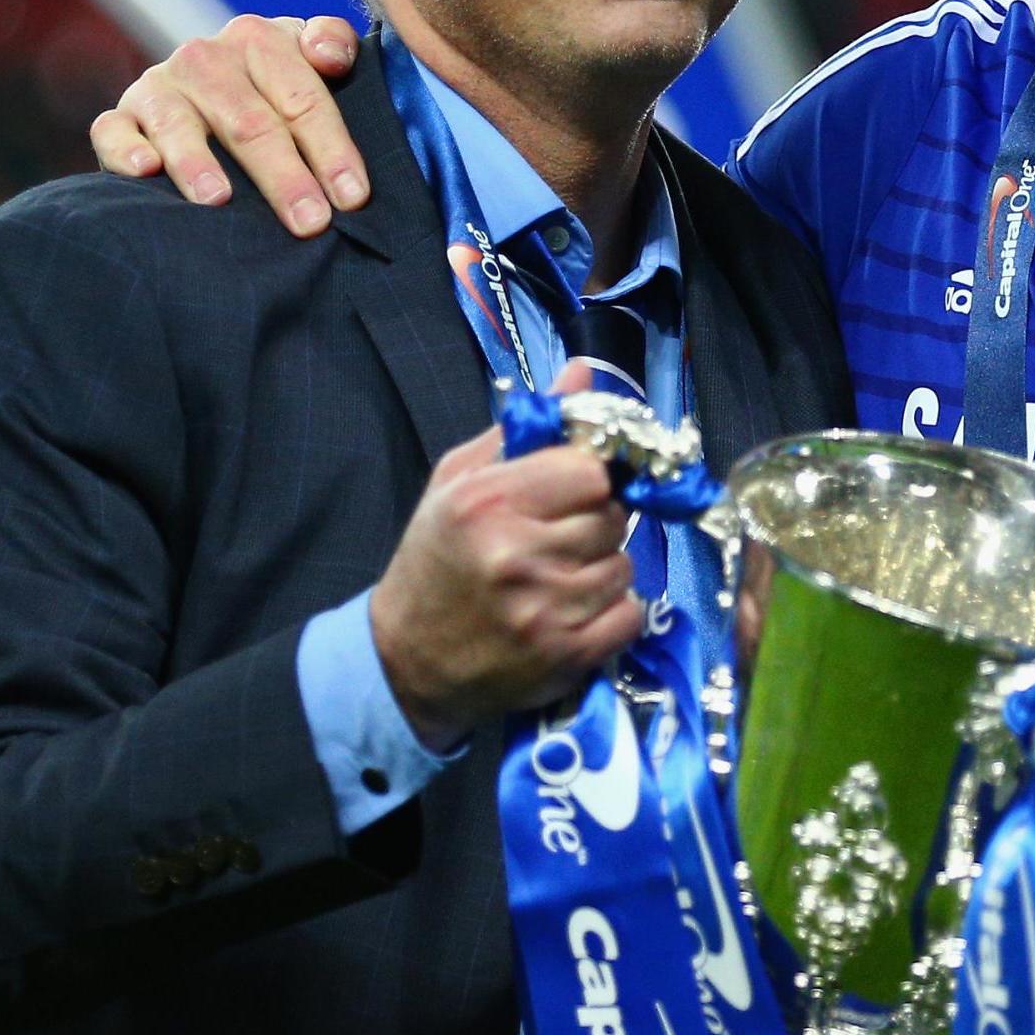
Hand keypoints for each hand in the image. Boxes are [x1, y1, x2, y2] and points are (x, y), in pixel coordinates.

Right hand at [89, 14, 366, 235]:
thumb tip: (329, 56)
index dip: (332, 149)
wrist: (211, 87)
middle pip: (249, 121)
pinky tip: (146, 171)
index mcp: (259, 39)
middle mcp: (204, 58)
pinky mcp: (121, 116)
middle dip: (283, 176)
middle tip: (309, 222)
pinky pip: (113, 130)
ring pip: (178, 125)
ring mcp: (159, 86)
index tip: (353, 198)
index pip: (302, 98)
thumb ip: (333, 44)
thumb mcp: (310, 58)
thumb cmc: (276, 86)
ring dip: (198, 163)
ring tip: (219, 200)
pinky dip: (125, 150)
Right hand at [368, 419, 642, 750]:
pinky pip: (629, 615)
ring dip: (602, 570)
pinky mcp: (565, 656)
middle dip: (595, 525)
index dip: (588, 480)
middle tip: (561, 540)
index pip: (590, 471)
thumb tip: (584, 373)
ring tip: (561, 579)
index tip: (571, 493)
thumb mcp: (459, 483)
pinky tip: (574, 614)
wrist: (404, 662)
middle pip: (611, 518)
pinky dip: (612, 614)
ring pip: (624, 567)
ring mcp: (544, 609)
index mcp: (488, 503)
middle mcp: (517, 554)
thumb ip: (524, 428)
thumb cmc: (434, 562)